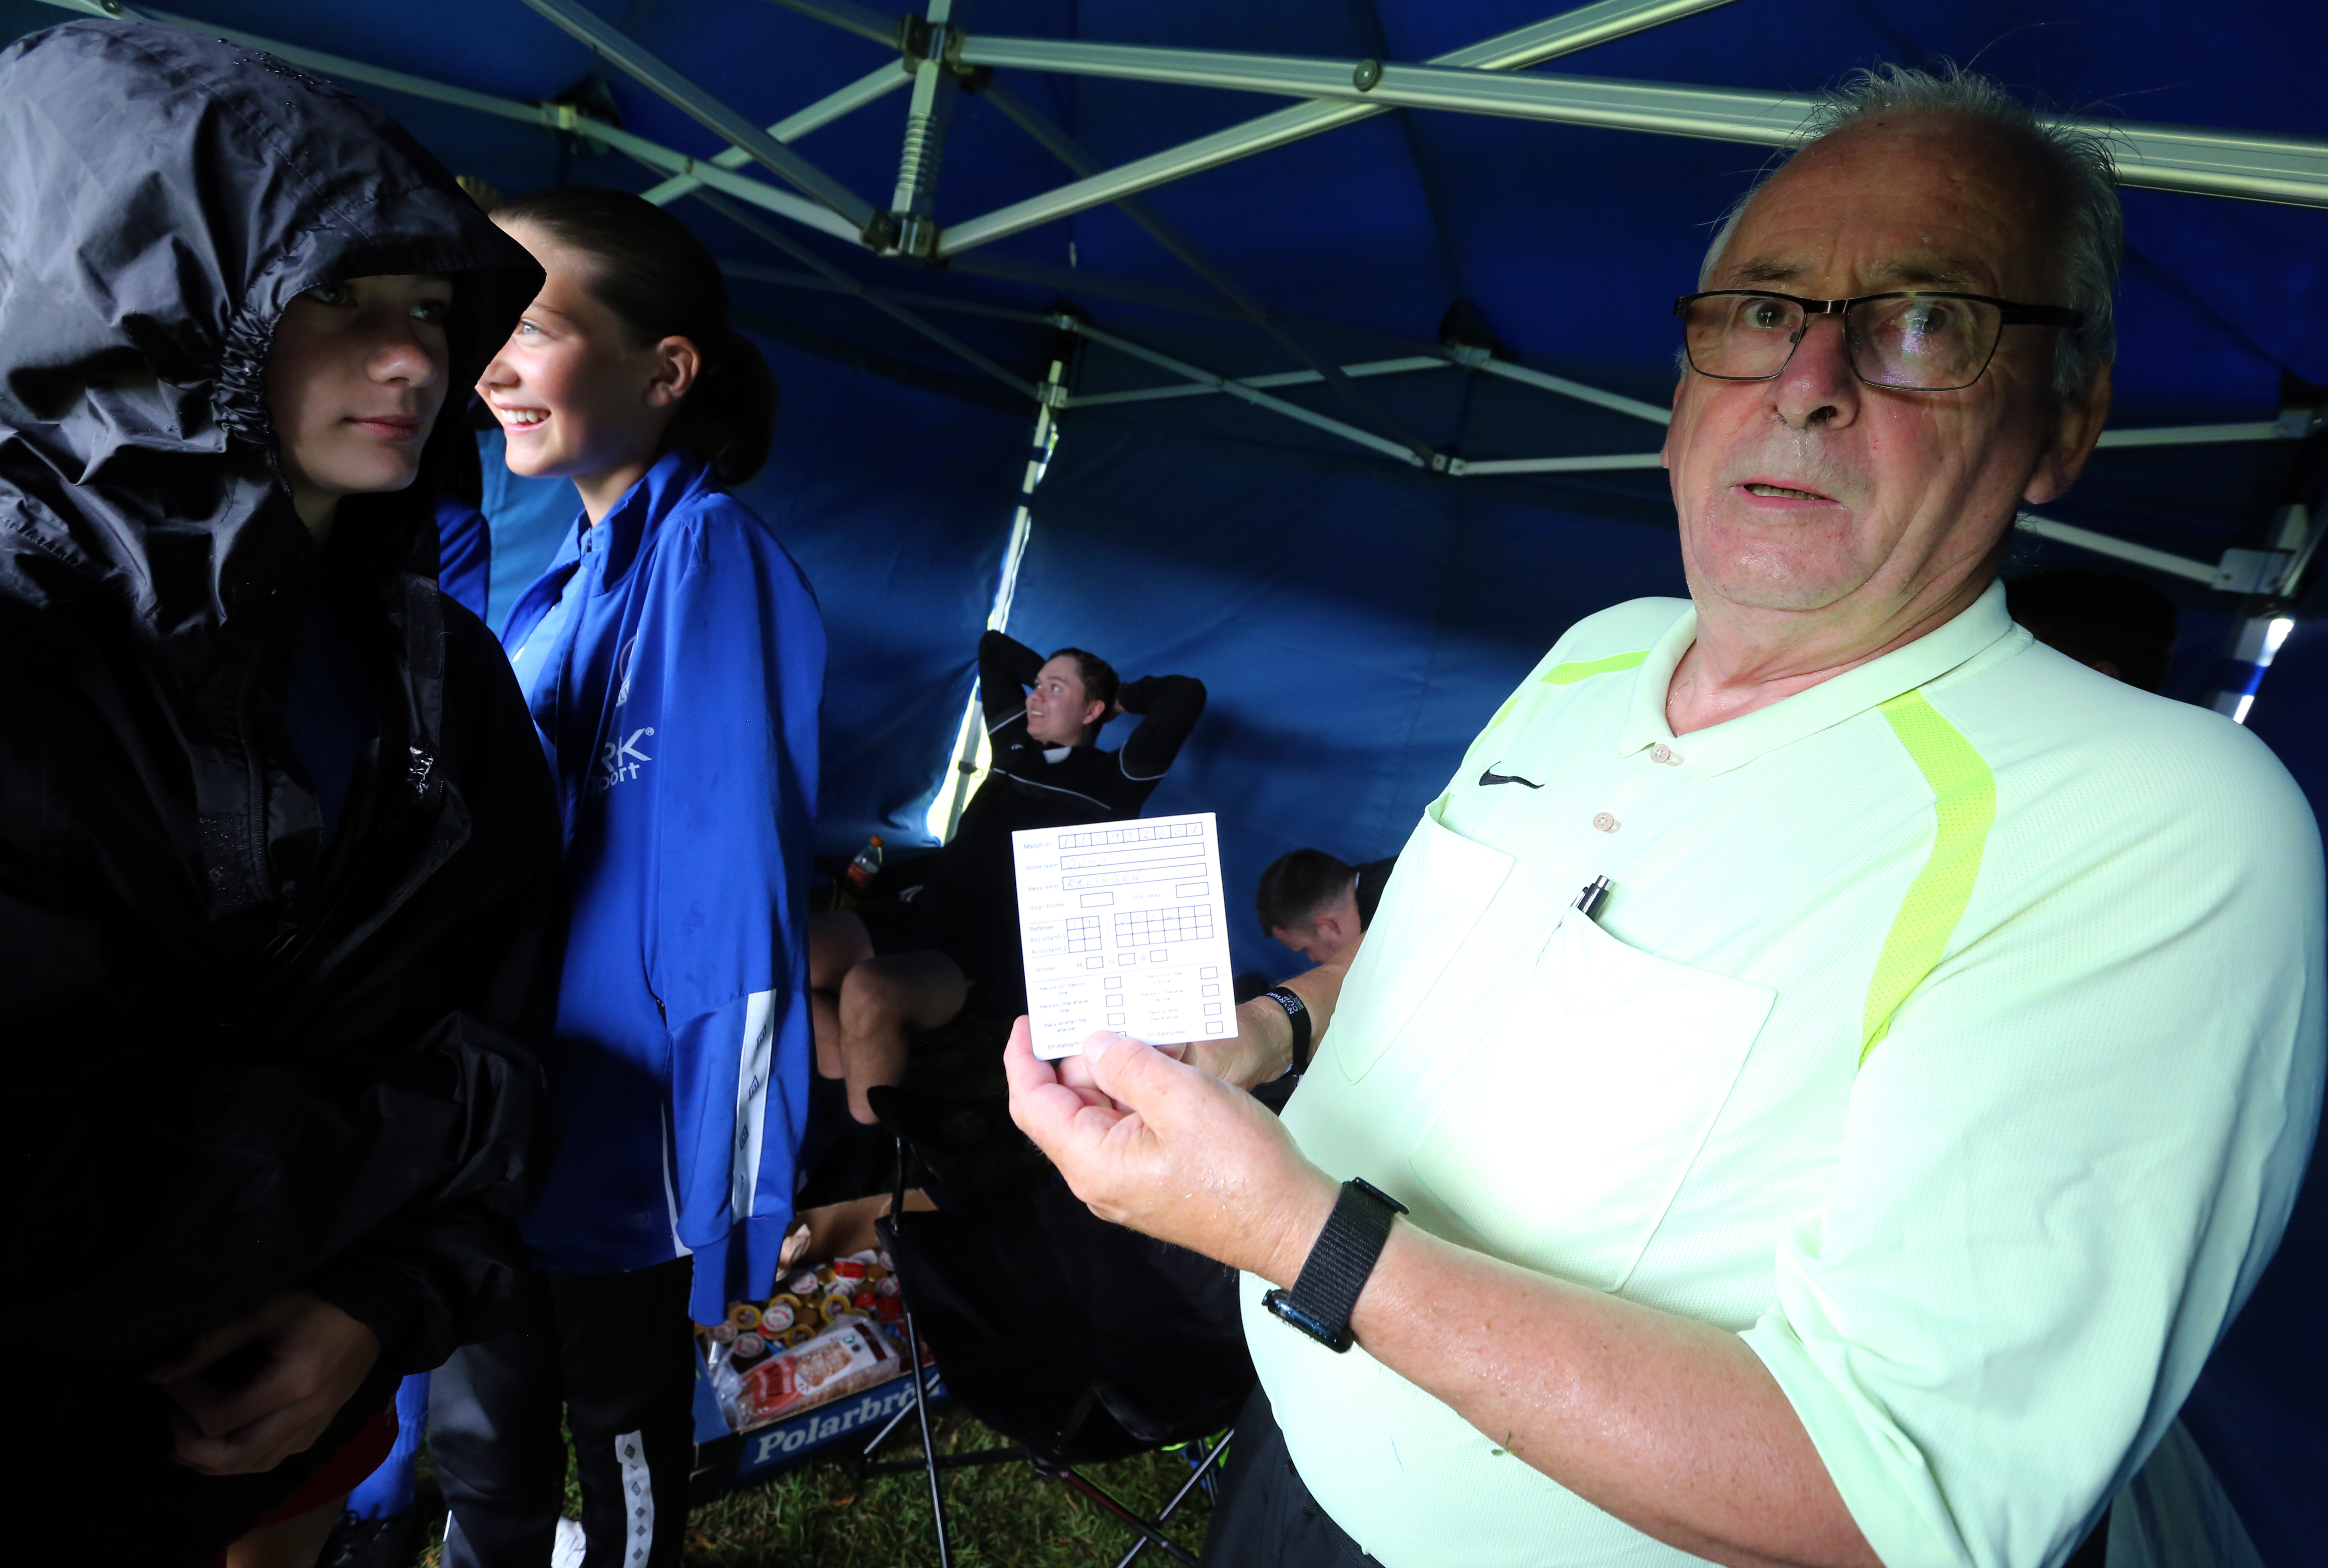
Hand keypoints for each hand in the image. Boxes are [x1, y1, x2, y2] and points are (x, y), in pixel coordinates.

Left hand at [149, 1290, 380, 1474]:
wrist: (375, 1308)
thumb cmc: (318, 1305)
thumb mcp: (262, 1313)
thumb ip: (209, 1344)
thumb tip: (158, 1373)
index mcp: (290, 1387)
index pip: (220, 1418)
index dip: (185, 1401)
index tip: (171, 1378)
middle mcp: (303, 1417)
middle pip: (234, 1458)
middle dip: (191, 1447)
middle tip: (173, 1421)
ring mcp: (314, 1427)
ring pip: (254, 1466)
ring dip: (213, 1461)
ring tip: (190, 1437)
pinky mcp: (320, 1428)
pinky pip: (274, 1459)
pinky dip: (242, 1459)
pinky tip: (227, 1439)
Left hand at [1004, 1017, 1336, 1282]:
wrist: (1290, 1222)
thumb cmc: (1242, 1169)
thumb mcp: (1182, 1096)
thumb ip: (1128, 1064)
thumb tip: (1094, 1045)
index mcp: (1092, 1162)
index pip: (1032, 1105)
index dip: (1022, 1059)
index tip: (1029, 1021)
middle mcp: (1099, 1179)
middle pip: (1066, 1107)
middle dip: (1081, 1058)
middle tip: (1107, 1013)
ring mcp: (1126, 1182)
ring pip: (1101, 1115)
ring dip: (1115, 1073)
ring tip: (1144, 1035)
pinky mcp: (1153, 1179)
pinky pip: (1129, 1128)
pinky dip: (1137, 1094)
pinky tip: (1162, 1068)